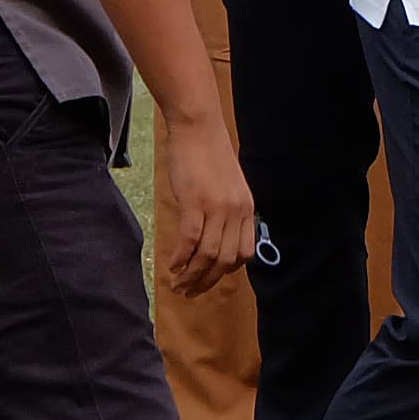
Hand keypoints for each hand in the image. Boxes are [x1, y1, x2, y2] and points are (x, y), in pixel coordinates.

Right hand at [158, 119, 256, 293]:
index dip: (226, 272)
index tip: (210, 278)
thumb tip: (217, 237)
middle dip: (207, 282)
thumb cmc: (208, 155)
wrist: (198, 127)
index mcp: (246, 208)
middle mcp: (236, 211)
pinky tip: (172, 266)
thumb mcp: (228, 187)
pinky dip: (180, 259)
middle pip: (225, 261)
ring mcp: (216, 208)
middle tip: (189, 292)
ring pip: (207, 255)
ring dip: (191, 276)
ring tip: (177, 284)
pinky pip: (189, 241)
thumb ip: (227, 211)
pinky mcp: (194, 202)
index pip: (244, 253)